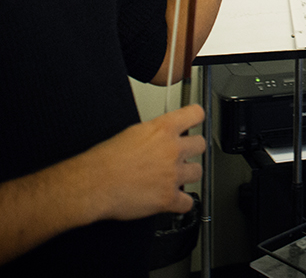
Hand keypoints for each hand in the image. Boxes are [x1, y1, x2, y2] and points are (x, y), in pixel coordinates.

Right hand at [85, 104, 204, 220]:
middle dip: (192, 150)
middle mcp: (172, 149)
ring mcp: (172, 174)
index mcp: (164, 128)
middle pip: (201, 144)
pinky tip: (174, 200)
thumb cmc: (105, 159)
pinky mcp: (167, 198)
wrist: (93, 184)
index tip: (196, 122)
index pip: (196, 114)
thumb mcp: (134, 132)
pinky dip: (181, 203)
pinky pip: (187, 202)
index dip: (196, 118)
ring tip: (175, 177)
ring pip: (198, 171)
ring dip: (188, 175)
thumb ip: (156, 132)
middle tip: (182, 154)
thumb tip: (163, 135)